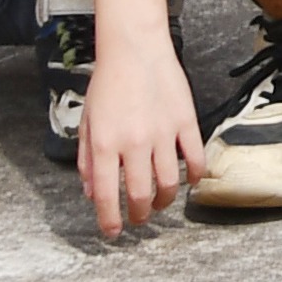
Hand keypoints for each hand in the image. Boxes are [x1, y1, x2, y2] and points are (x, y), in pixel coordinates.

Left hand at [74, 26, 204, 236]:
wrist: (135, 50)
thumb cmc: (108, 84)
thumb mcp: (86, 124)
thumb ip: (86, 161)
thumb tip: (92, 193)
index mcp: (104, 145)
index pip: (106, 196)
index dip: (109, 220)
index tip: (113, 231)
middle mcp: (133, 143)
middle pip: (140, 194)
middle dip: (139, 215)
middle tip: (138, 219)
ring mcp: (163, 133)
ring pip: (170, 182)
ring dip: (165, 200)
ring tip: (161, 202)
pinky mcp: (186, 121)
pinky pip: (196, 157)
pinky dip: (195, 175)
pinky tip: (190, 180)